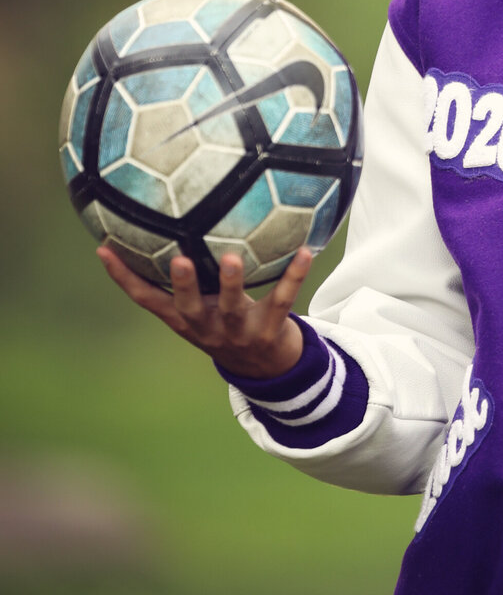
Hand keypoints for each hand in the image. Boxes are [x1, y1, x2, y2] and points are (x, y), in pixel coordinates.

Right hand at [97, 245, 310, 381]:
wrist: (270, 370)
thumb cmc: (229, 324)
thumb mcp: (204, 306)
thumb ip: (190, 276)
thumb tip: (171, 224)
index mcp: (185, 320)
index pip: (146, 299)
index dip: (123, 277)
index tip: (104, 248)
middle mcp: (207, 328)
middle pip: (188, 308)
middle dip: (182, 285)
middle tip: (178, 259)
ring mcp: (239, 332)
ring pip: (233, 307)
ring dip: (233, 283)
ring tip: (234, 257)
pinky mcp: (270, 331)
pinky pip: (283, 299)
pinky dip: (294, 275)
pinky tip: (305, 251)